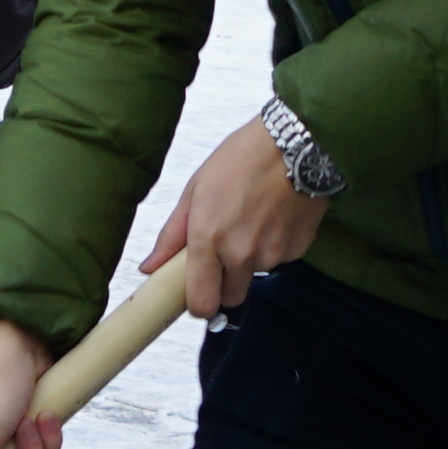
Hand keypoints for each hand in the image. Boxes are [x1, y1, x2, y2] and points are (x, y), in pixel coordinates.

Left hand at [135, 112, 333, 297]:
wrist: (297, 144)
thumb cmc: (243, 158)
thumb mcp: (196, 189)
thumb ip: (173, 235)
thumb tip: (150, 267)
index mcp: (209, 239)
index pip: (201, 304)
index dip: (198, 304)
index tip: (197, 292)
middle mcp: (241, 254)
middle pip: (230, 298)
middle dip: (224, 284)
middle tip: (223, 253)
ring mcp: (272, 254)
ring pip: (255, 275)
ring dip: (250, 260)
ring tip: (252, 220)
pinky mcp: (297, 250)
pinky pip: (279, 260)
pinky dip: (274, 246)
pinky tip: (273, 216)